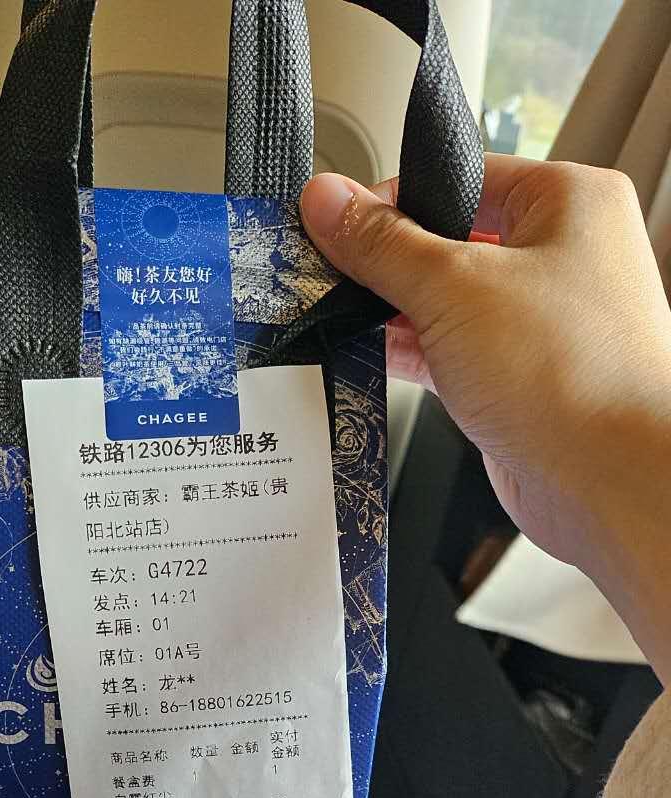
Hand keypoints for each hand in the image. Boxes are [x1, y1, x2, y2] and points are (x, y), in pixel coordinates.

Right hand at [301, 154, 670, 683]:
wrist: (609, 480)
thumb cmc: (574, 374)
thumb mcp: (453, 286)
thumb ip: (382, 244)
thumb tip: (328, 201)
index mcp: (568, 203)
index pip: (461, 177)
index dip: (393, 199)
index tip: (336, 222)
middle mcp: (562, 257)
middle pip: (450, 239)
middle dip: (389, 263)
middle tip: (333, 274)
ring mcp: (540, 322)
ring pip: (447, 301)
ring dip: (395, 314)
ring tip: (341, 318)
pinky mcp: (519, 379)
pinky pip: (451, 352)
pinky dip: (410, 354)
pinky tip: (368, 357)